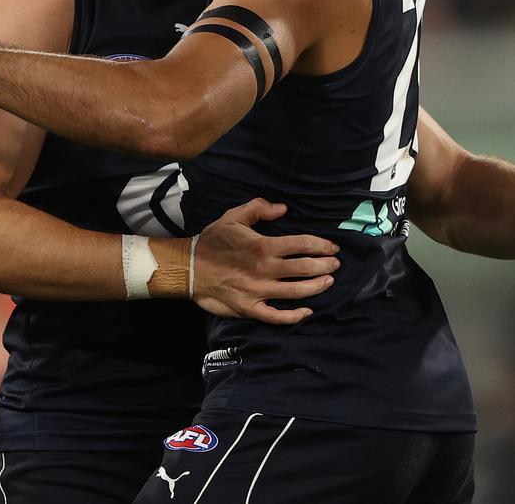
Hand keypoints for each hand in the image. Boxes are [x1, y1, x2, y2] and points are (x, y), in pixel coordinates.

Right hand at [192, 198, 338, 324]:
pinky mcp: (250, 308)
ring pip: (296, 292)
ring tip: (329, 281)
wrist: (189, 268)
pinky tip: (307, 311)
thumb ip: (259, 208)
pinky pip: (276, 316)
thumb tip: (284, 208)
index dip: (321, 245)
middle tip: (336, 264)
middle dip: (325, 266)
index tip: (333, 247)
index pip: (302, 244)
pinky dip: (294, 316)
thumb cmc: (212, 241)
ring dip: (317, 287)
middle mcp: (265, 269)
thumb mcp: (233, 216)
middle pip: (304, 269)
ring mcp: (259, 291)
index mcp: (263, 246)